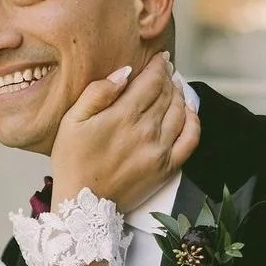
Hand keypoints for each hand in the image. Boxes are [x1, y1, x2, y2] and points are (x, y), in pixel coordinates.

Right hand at [49, 52, 199, 215]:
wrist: (84, 207)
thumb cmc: (73, 163)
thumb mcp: (72, 122)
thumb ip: (98, 93)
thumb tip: (125, 73)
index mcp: (123, 115)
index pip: (152, 80)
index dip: (158, 65)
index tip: (160, 58)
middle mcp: (147, 130)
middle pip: (167, 93)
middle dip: (167, 77)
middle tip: (165, 69)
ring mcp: (160, 149)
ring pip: (180, 110)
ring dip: (179, 94)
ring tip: (173, 87)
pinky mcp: (167, 167)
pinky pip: (191, 138)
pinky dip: (193, 120)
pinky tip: (188, 112)